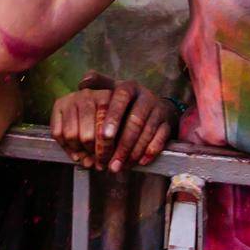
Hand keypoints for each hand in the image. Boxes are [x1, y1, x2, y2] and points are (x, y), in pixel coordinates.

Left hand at [50, 72, 175, 172]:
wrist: (155, 107)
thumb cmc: (126, 102)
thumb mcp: (113, 90)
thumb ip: (98, 85)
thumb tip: (82, 82)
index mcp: (129, 88)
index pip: (121, 99)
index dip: (113, 117)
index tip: (104, 136)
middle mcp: (146, 96)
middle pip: (135, 120)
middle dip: (122, 143)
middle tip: (110, 162)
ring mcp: (158, 110)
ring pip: (147, 131)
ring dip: (134, 152)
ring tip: (120, 166)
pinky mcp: (167, 123)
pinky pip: (161, 138)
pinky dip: (150, 151)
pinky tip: (139, 162)